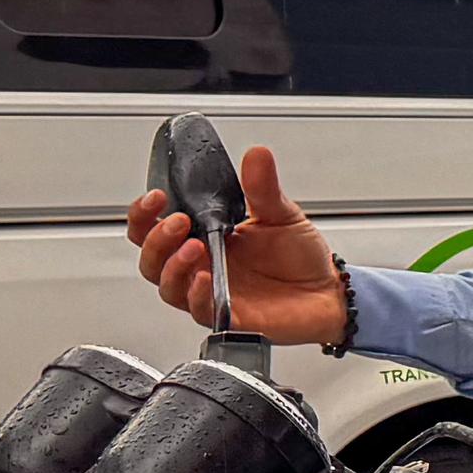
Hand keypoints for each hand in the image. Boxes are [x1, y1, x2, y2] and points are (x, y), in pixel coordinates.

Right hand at [127, 145, 348, 342]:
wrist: (327, 293)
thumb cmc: (300, 258)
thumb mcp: (281, 215)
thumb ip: (263, 187)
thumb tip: (257, 155)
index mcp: (205, 239)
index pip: (155, 228)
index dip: (144, 214)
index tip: (156, 197)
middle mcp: (201, 267)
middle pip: (151, 258)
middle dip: (156, 238)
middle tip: (178, 221)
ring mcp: (211, 293)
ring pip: (167, 286)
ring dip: (173, 265)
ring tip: (195, 247)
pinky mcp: (227, 317)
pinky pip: (199, 311)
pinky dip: (197, 295)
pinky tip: (206, 278)